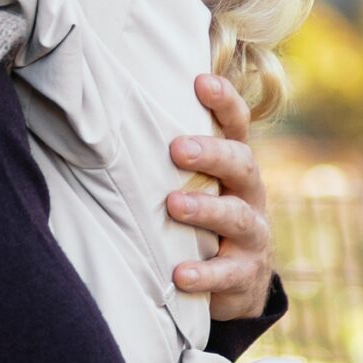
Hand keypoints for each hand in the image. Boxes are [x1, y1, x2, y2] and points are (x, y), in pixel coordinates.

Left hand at [168, 72, 273, 320]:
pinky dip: (204, 274)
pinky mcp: (245, 275)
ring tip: (173, 204)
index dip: (224, 102)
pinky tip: (179, 274)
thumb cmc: (205, 220)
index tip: (200, 81)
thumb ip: (173, 159)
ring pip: (237, 217)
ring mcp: (252, 236)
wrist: (240, 282)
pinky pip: (228, 274)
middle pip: (242, 165)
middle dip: (211, 154)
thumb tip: (110, 113)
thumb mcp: (197, 186)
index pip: (236, 127)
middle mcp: (250, 196)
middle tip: (177, 149)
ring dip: (205, 209)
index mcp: (235, 168)